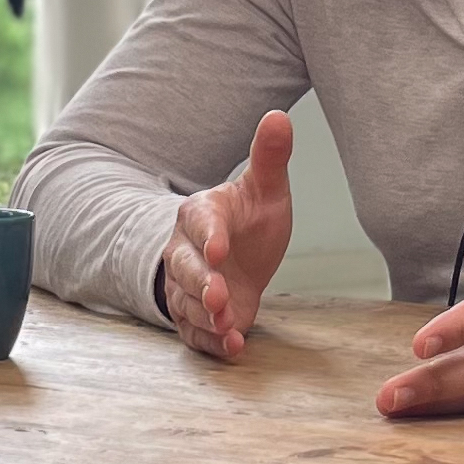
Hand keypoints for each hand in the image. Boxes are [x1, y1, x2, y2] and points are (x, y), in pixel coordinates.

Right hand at [159, 109, 295, 362]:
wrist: (237, 258)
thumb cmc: (249, 221)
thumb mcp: (265, 189)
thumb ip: (269, 157)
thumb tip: (279, 116)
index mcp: (201, 214)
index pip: (200, 223)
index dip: (208, 237)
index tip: (219, 249)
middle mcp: (185, 252)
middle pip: (184, 269)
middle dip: (202, 284)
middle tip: (220, 297)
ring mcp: (186, 288)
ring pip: (186, 303)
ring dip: (206, 318)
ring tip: (228, 327)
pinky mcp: (195, 318)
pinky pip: (195, 333)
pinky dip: (212, 343)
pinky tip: (234, 347)